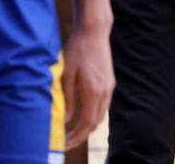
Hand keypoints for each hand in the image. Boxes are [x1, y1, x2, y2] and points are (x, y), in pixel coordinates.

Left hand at [60, 22, 113, 149]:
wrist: (94, 31)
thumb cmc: (77, 50)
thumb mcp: (67, 74)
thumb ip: (67, 98)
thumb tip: (67, 119)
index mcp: (93, 91)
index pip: (87, 123)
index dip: (76, 137)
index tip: (64, 144)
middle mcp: (105, 92)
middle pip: (95, 122)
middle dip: (81, 135)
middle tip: (66, 142)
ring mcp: (109, 86)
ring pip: (101, 115)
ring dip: (88, 126)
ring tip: (73, 132)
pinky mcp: (109, 81)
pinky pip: (103, 105)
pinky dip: (93, 115)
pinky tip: (83, 114)